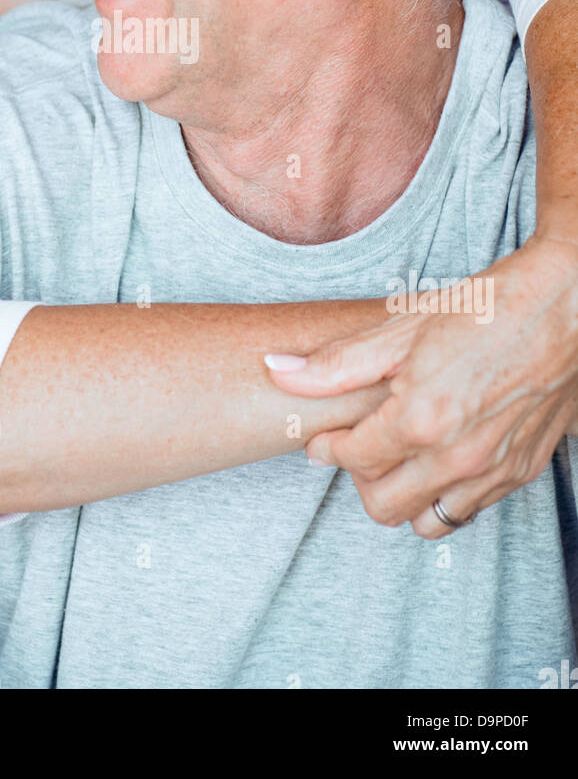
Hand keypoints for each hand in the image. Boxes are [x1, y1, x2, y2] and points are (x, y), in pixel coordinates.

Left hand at [266, 235, 577, 536]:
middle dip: (360, 478)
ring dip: (403, 495)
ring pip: (425, 521)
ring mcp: (493, 470)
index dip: (327, 447)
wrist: (561, 307)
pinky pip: (467, 511)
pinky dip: (443, 494)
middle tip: (360, 443)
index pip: (351, 459)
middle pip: (382, 506)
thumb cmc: (482, 309)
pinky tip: (438, 455)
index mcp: (421, 418)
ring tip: (398, 454)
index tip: (325, 435)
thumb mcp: (400, 328)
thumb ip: (335, 363)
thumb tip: (277, 372)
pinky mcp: (521, 472)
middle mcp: (458, 456)